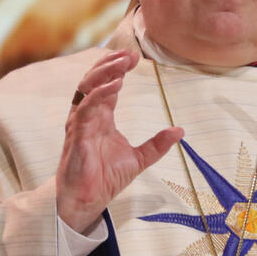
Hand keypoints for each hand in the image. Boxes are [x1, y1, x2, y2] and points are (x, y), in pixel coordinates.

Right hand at [56, 50, 182, 232]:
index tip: (135, 58)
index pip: (107, 85)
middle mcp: (88, 116)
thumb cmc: (105, 179)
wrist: (88, 201)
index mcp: (101, 117)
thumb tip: (180, 130)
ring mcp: (80, 124)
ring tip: (122, 63)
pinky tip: (114, 86)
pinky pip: (85, 109)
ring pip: (86, 88)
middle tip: (129, 54)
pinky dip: (99, 95)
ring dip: (104, 73)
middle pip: (94, 80)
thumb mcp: (139, 159)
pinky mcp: (76, 135)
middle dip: (110, 63)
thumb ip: (157, 144)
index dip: (118, 69)